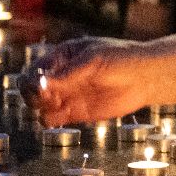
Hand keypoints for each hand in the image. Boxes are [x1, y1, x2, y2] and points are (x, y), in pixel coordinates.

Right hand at [35, 37, 154, 124]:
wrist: (145, 77)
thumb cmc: (122, 59)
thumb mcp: (94, 60)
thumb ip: (69, 73)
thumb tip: (41, 83)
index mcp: (62, 57)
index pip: (34, 69)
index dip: (33, 78)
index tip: (42, 84)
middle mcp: (61, 76)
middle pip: (30, 89)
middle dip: (33, 94)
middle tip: (50, 96)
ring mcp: (67, 94)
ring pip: (38, 105)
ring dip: (41, 107)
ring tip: (59, 103)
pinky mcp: (75, 112)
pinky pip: (52, 119)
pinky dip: (50, 119)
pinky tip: (63, 114)